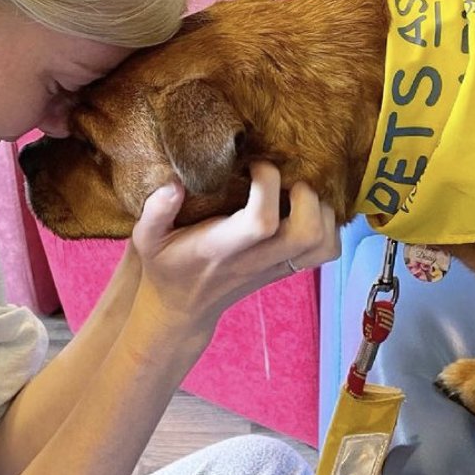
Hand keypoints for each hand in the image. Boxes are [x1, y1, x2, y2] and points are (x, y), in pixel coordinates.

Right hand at [129, 161, 338, 341]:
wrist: (181, 309)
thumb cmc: (165, 265)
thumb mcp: (146, 238)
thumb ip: (155, 211)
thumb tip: (175, 183)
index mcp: (222, 248)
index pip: (261, 222)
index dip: (267, 184)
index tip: (254, 165)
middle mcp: (256, 259)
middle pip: (306, 233)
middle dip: (306, 195)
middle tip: (287, 178)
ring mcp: (276, 267)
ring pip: (323, 243)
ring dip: (321, 209)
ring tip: (297, 191)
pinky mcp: (287, 268)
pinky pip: (326, 251)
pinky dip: (328, 226)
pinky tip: (304, 208)